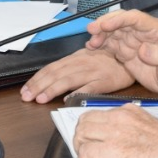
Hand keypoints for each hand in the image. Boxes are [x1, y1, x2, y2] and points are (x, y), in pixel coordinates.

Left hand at [20, 47, 134, 103]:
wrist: (131, 59)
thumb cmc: (108, 61)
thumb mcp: (86, 59)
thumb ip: (70, 68)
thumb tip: (50, 78)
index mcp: (76, 58)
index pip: (51, 68)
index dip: (37, 79)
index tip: (26, 89)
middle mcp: (81, 63)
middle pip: (56, 74)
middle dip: (39, 85)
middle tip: (27, 96)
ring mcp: (92, 72)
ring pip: (69, 79)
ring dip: (53, 89)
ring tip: (41, 98)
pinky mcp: (104, 81)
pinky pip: (90, 87)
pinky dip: (78, 92)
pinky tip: (68, 99)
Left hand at [74, 104, 157, 157]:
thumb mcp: (148, 126)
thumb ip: (131, 127)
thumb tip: (117, 139)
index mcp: (128, 111)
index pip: (96, 114)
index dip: (90, 129)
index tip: (92, 140)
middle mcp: (118, 117)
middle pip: (84, 122)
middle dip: (81, 137)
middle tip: (87, 151)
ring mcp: (114, 132)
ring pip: (81, 134)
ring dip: (81, 148)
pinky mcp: (112, 150)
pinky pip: (86, 152)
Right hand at [84, 10, 157, 95]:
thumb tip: (142, 49)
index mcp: (154, 29)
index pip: (135, 18)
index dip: (120, 19)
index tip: (106, 25)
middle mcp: (140, 31)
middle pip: (120, 21)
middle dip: (105, 23)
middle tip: (91, 30)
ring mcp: (131, 41)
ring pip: (112, 31)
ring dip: (100, 34)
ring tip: (91, 43)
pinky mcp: (125, 51)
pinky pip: (110, 44)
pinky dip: (100, 44)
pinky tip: (91, 47)